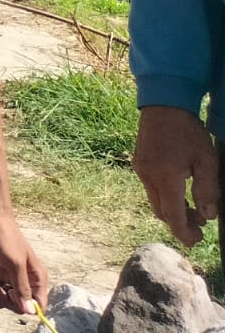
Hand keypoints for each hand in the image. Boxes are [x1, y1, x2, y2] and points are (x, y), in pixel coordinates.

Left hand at [0, 209, 48, 315]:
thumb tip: (29, 310)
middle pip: (19, 303)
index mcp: (36, 277)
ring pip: (6, 298)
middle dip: (4, 303)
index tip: (10, 299)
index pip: (37, 303)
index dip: (24, 307)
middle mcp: (26, 279)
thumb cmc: (5, 236)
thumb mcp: (14, 263)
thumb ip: (22, 287)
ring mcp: (11, 276)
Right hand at [134, 105, 218, 245]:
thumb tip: (207, 216)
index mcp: (166, 178)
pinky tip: (178, 189)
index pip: (173, 215)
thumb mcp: (206, 160)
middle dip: (179, 223)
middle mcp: (148, 177)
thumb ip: (207, 190)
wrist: (163, 104)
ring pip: (154, 201)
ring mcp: (141, 170)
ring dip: (172, 209)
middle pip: (161, 212)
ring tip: (192, 207)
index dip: (184, 233)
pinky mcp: (139, 163)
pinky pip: (150, 188)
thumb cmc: (188, 131)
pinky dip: (164, 196)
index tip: (195, 242)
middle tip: (200, 225)